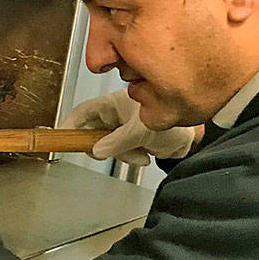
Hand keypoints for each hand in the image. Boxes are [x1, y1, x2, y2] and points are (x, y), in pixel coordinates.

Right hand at [59, 89, 198, 166]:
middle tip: (111, 151)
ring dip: (121, 153)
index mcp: (113, 103)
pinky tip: (144, 153)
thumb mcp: (141, 132)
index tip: (61, 136)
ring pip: (106, 145)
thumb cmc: (175, 123)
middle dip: (104, 146)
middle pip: (93, 132)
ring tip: (139, 152)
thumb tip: (96, 150)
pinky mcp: (129, 139)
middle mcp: (115, 114)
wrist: (197, 135)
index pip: (83, 112)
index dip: (70, 124)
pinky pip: (119, 152)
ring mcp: (121, 127)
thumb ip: (117, 142)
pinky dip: (129, 156)